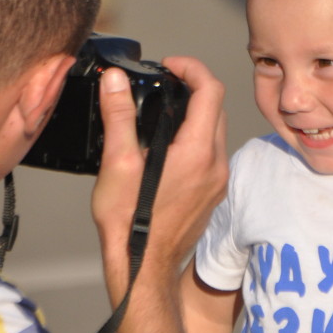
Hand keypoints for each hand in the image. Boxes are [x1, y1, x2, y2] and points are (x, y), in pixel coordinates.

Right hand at [91, 59, 227, 290]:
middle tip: (165, 84)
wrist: (143, 266)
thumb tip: (115, 80)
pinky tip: (168, 147)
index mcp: (197, 152)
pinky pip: (212, 155)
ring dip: (197, 115)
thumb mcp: (117, 163)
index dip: (191, 68)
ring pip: (216, 132)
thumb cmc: (128, 222)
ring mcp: (218, 182)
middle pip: (217, 108)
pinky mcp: (213, 195)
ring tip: (164, 112)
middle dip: (194, 88)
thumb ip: (118, 116)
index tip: (170, 66)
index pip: (210, 90)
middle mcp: (215, 165)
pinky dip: (197, 139)